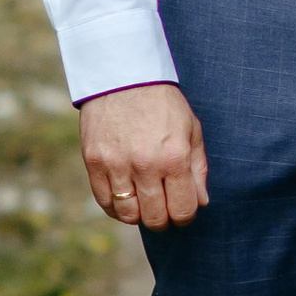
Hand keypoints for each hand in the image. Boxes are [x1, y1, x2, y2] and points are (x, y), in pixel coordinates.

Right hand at [78, 81, 208, 228]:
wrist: (123, 76)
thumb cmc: (162, 103)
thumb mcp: (191, 129)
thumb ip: (198, 168)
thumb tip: (201, 202)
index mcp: (174, 157)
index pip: (183, 209)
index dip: (185, 216)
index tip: (182, 210)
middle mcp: (145, 165)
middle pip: (155, 218)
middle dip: (163, 219)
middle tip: (163, 208)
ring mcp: (116, 165)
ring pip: (128, 215)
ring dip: (138, 214)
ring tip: (143, 202)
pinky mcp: (94, 162)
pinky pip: (104, 201)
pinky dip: (116, 207)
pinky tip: (125, 197)